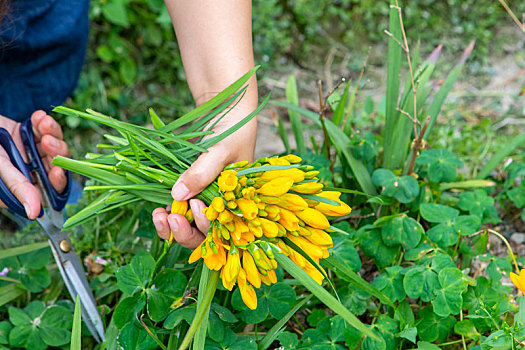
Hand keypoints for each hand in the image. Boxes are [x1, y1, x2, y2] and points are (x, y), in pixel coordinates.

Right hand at [0, 110, 68, 218]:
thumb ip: (18, 186)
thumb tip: (34, 213)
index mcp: (22, 187)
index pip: (50, 191)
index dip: (57, 182)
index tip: (56, 170)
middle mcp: (30, 172)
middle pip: (57, 167)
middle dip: (56, 152)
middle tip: (47, 141)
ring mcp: (31, 153)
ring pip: (56, 147)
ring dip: (53, 135)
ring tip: (43, 124)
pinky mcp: (30, 136)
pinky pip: (47, 131)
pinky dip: (45, 123)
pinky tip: (38, 117)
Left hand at [155, 0, 256, 248]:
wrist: (224, 105)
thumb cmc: (233, 127)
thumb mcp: (222, 149)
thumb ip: (202, 172)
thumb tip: (177, 195)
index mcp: (238, 201)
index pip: (223, 229)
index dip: (205, 226)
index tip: (193, 208)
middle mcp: (220, 204)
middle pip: (201, 233)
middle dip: (183, 231)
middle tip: (169, 218)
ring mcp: (201, 197)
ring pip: (185, 224)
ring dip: (170, 225)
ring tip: (157, 215)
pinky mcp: (186, 187)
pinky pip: (174, 207)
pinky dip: (164, 210)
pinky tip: (155, 208)